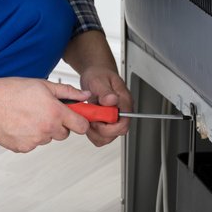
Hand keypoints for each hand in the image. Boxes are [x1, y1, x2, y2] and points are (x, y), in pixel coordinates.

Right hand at [0, 77, 89, 153]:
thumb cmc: (11, 91)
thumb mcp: (43, 85)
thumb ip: (67, 92)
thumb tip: (84, 96)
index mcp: (55, 112)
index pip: (81, 126)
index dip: (80, 122)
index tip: (76, 119)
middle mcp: (47, 129)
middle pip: (64, 134)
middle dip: (58, 125)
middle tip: (44, 113)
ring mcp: (35, 141)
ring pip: (47, 139)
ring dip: (42, 130)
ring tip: (27, 116)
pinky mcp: (23, 148)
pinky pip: (32, 144)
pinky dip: (28, 137)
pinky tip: (19, 124)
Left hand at [64, 30, 132, 147]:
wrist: (95, 74)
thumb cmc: (99, 74)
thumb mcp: (99, 80)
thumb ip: (105, 92)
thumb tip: (111, 100)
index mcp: (124, 102)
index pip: (122, 125)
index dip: (108, 127)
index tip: (96, 119)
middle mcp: (121, 112)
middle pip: (115, 134)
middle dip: (99, 130)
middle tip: (90, 118)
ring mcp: (114, 118)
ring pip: (106, 137)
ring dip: (94, 132)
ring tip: (88, 118)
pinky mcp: (106, 122)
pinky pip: (100, 135)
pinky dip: (91, 132)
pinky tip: (88, 120)